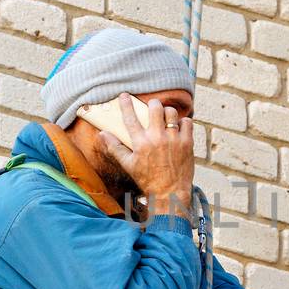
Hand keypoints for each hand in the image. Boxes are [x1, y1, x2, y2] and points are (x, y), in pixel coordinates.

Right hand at [98, 94, 193, 215]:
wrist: (170, 193)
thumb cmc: (147, 180)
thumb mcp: (128, 165)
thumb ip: (115, 147)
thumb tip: (102, 134)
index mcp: (140, 143)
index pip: (130, 118)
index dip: (126, 104)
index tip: (124, 95)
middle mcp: (157, 138)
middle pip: (155, 108)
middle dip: (152, 104)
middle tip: (152, 107)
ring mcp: (173, 139)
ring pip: (172, 112)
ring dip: (167, 112)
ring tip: (165, 118)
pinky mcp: (187, 143)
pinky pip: (187, 122)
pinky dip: (183, 122)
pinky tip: (178, 127)